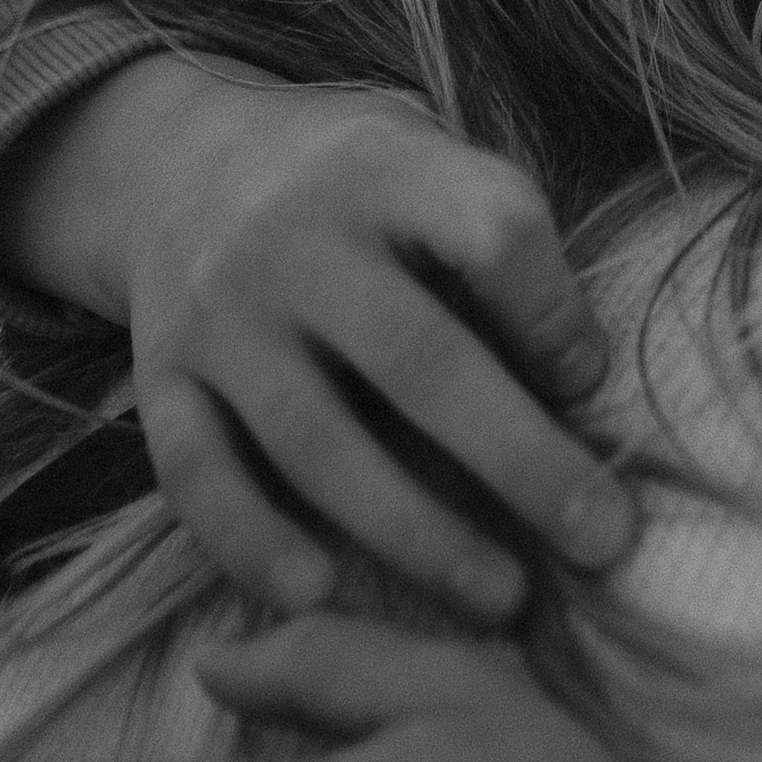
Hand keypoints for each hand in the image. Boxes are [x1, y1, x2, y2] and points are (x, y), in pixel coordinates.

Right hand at [0, 56, 630, 620]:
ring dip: (413, 532)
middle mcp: (292, 239)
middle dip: (518, 459)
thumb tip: (579, 384)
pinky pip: (197, 474)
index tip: (592, 382)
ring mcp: (218, 313)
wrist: (181, 162)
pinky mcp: (159, 378)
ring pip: (314, 437)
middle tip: (603, 541)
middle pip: (417, 358)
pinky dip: (253, 542)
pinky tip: (321, 598)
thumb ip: (499, 248)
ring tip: (500, 598)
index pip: (490, 233)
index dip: (553, 314)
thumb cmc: (360, 192)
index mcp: (388, 172)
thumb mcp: (431, 166)